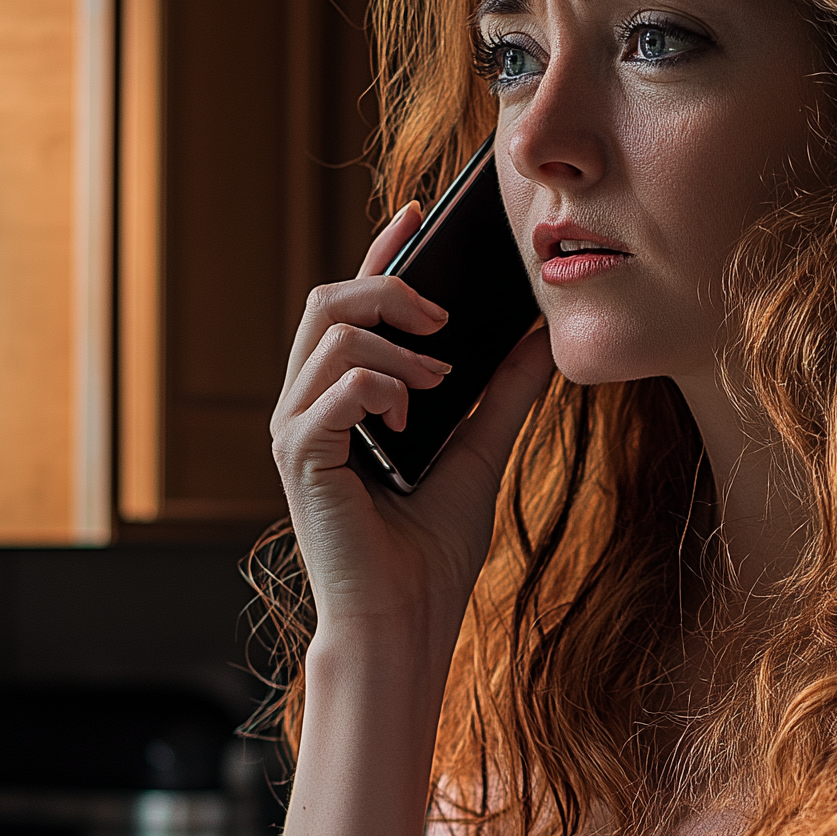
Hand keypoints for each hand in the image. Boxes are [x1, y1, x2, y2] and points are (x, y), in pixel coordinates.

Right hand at [269, 204, 554, 659]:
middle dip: (388, 284)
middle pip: (328, 300)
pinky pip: (331, 387)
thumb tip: (539, 337)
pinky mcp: (298, 456)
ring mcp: (297, 429)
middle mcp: (309, 405)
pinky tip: (408, 413)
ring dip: (394, 343)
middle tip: (446, 311)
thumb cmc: (430, 553)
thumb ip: (503, 392)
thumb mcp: (481, 452)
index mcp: (343, 399)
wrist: (406, 622)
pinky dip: (378, 386)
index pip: (353, 304)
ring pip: (330, 333)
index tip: (422, 213)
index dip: (383, 252)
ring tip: (439, 379)